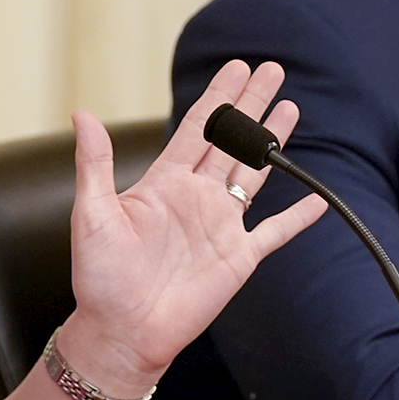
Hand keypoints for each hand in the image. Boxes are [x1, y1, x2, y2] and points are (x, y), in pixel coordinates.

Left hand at [55, 61, 326, 398]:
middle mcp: (196, 198)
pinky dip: (297, 217)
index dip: (219, 97)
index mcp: (164, 183)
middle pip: (231, 140)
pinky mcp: (238, 259)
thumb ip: (94, 163)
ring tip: (291, 108)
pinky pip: (275, 232)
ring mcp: (220, 227)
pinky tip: (318, 198)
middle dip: (252, 104)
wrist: (121, 332)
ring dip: (272, 141)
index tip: (236, 67)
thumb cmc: (99, 278)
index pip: (197, 128)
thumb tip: (80, 112)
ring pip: (254, 173)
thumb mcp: (91, 214)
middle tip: (273, 69)